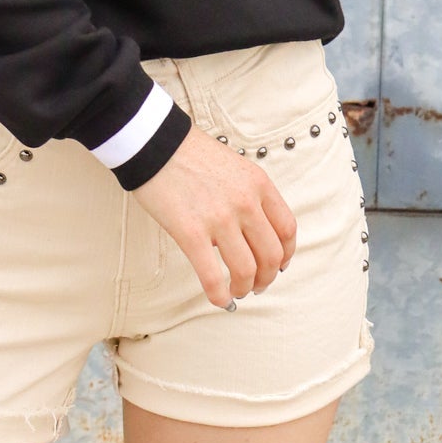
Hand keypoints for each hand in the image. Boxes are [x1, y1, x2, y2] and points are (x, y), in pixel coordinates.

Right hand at [129, 124, 296, 307]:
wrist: (154, 143)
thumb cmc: (189, 153)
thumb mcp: (234, 166)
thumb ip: (248, 195)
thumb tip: (251, 232)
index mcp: (258, 184)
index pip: (287, 229)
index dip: (286, 254)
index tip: (278, 264)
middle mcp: (245, 203)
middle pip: (271, 255)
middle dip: (266, 277)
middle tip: (257, 284)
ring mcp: (220, 219)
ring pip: (246, 270)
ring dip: (245, 288)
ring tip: (237, 292)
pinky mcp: (191, 233)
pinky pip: (212, 276)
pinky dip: (219, 295)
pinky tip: (218, 299)